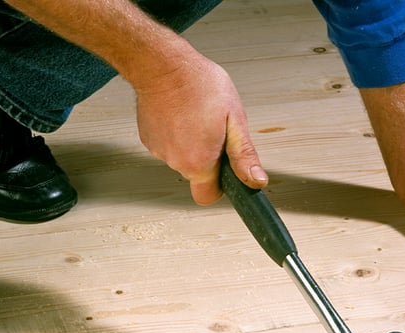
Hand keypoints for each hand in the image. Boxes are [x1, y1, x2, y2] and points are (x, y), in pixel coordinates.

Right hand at [134, 55, 267, 204]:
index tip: (228, 171)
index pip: (208, 196)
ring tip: (198, 117)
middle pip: (197, 175)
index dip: (221, 186)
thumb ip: (244, 155)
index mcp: (198, 162)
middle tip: (216, 131)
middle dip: (210, 159)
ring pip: (183, 158)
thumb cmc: (199, 85)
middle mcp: (175, 161)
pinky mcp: (148, 138)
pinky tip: (183, 114)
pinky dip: (177, 134)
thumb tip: (256, 181)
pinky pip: (169, 145)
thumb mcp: (235, 120)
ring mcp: (159, 150)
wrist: (162, 64)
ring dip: (193, 144)